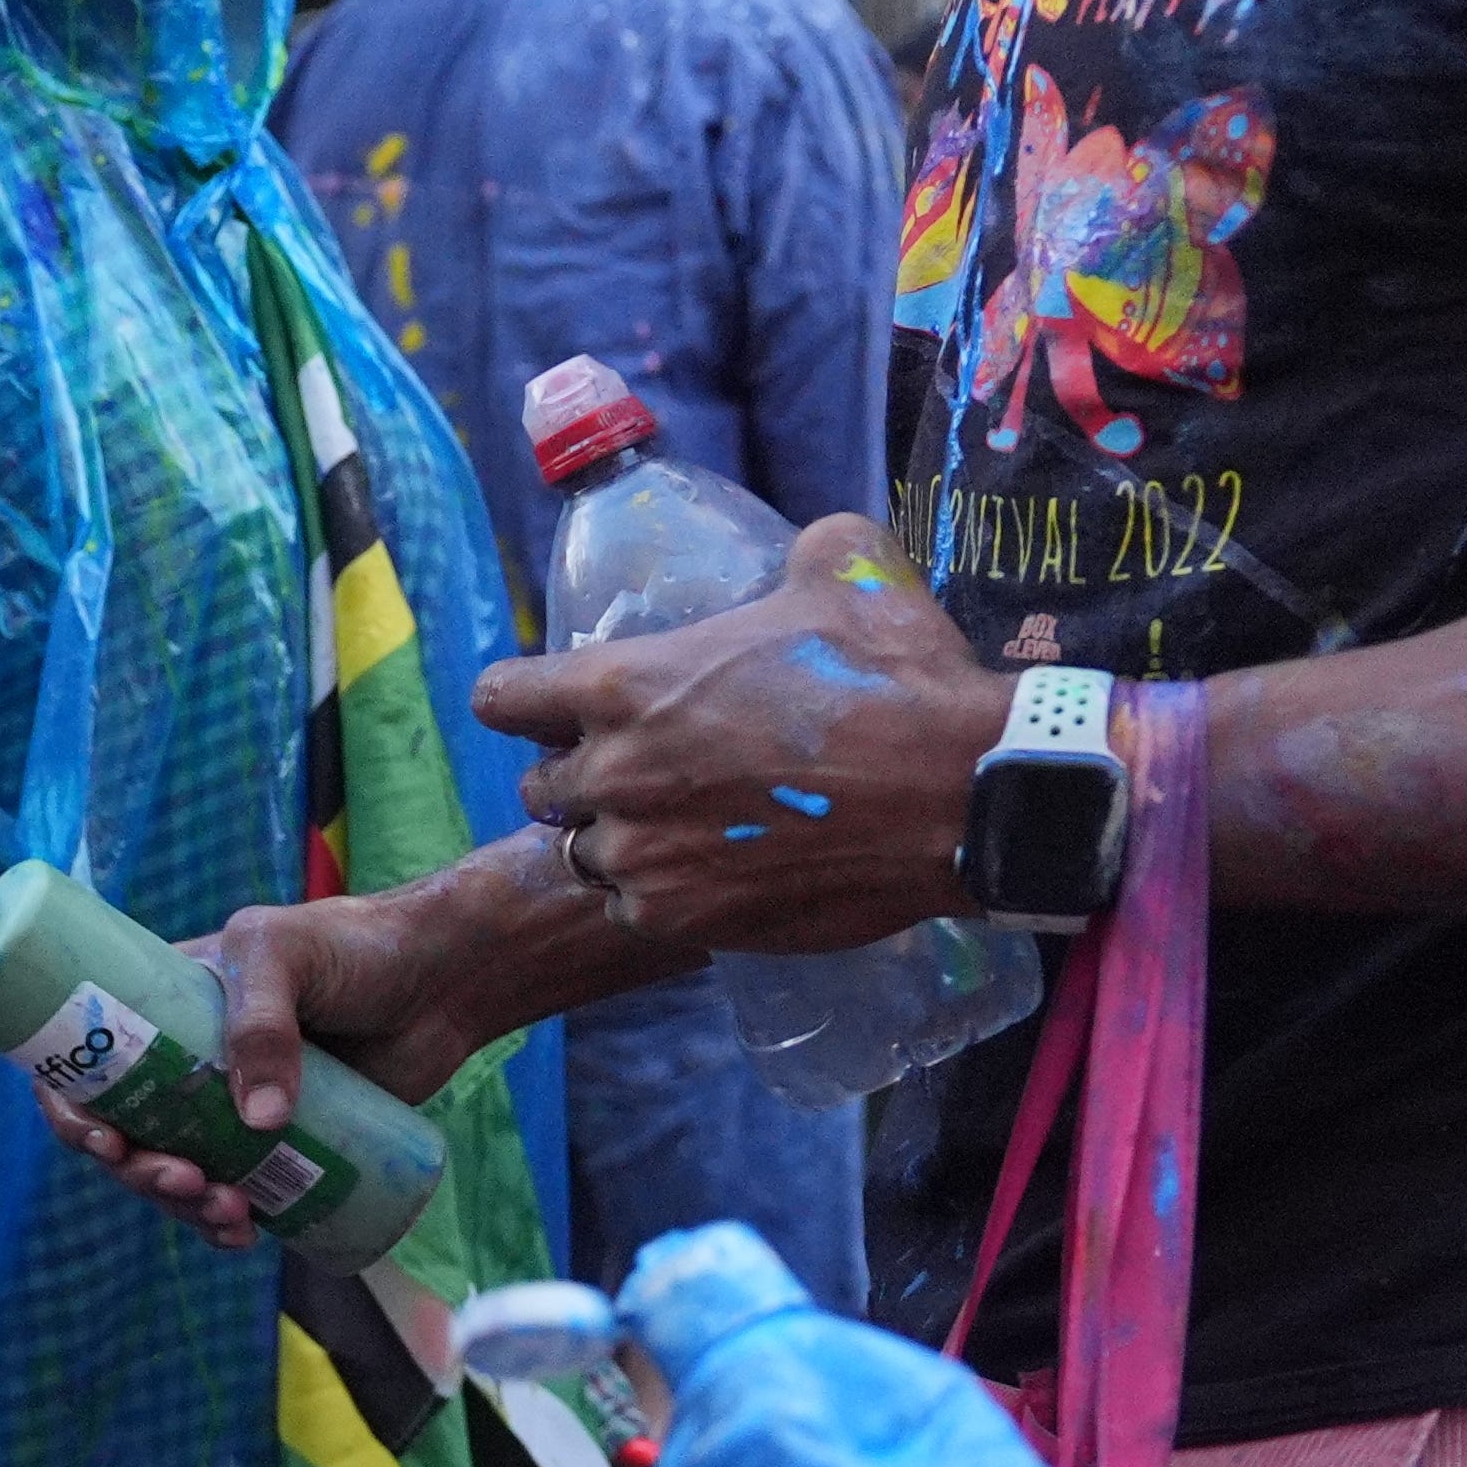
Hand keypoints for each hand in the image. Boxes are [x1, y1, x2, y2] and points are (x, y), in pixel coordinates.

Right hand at [29, 887, 495, 1247]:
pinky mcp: (282, 1144)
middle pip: (125, 1133)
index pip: (85, 1062)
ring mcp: (231, 1107)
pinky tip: (247, 1234)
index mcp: (162, 1008)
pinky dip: (228, 1223)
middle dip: (140, 1172)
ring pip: (176, 1173)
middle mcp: (185, 1062)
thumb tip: (257, 1124)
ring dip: (185, 1207)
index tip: (104, 1141)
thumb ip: (262, 1024)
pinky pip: (235, 1194)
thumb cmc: (357, 944)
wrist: (446, 978)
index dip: (71, 1109)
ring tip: (231, 1215)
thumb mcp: (285, 954)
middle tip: (185, 1182)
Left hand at [472, 519, 1004, 952]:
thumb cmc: (901, 678)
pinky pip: (633, 907)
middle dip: (578, 774)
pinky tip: (714, 872)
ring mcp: (641, 854)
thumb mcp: (846, 571)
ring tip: (683, 825)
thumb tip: (800, 549)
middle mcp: (614, 773)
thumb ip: (797, 554)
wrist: (964, 795)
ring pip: (585, 852)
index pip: (502, 699)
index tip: (549, 706)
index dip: (523, 700)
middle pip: (540, 785)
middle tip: (641, 768)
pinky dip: (663, 893)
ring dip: (621, 838)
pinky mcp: (678, 917)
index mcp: (624, 686)